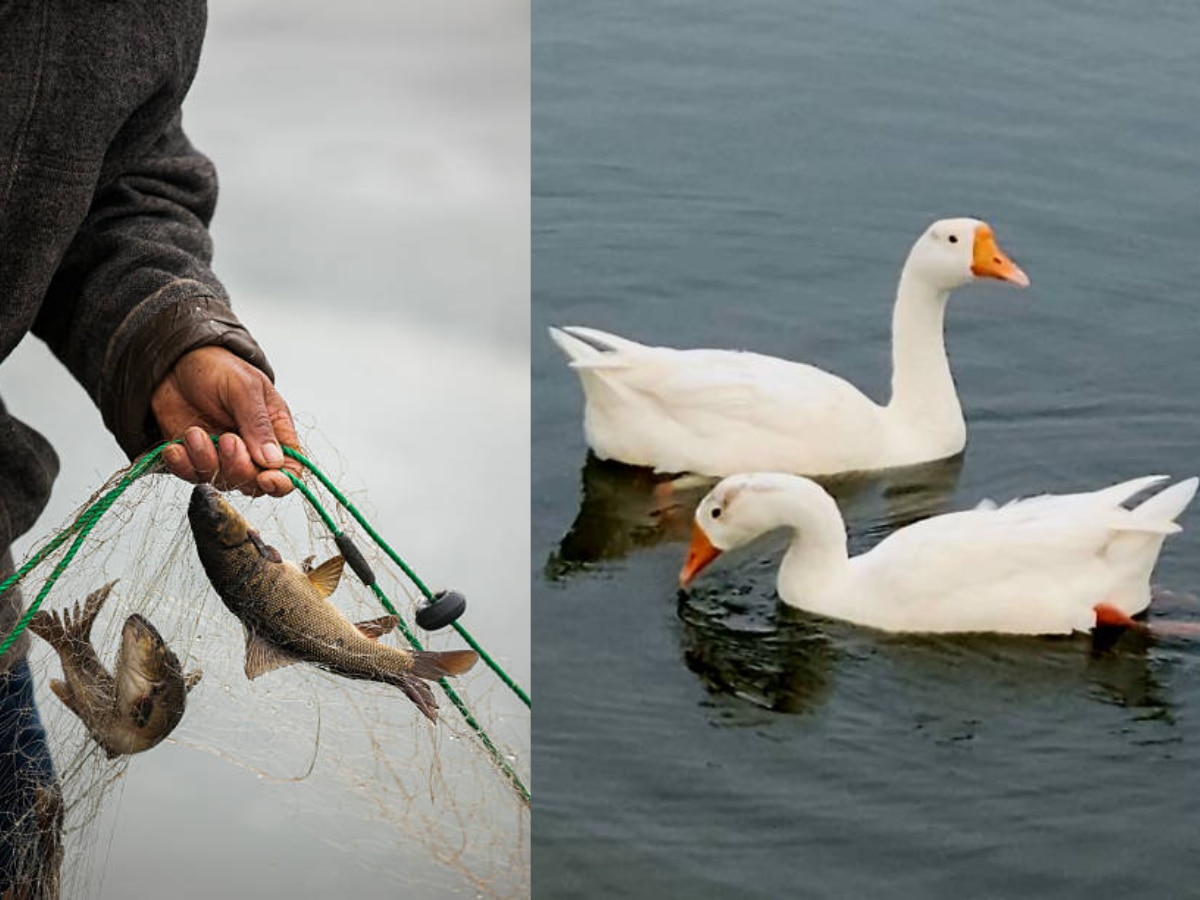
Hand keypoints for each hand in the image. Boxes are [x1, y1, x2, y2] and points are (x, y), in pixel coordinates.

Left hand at [151, 346, 299, 495]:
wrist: (176, 362)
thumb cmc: (218, 368)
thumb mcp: (244, 388)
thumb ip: (258, 425)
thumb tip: (274, 461)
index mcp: (276, 431)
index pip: (290, 469)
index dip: (281, 481)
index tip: (265, 478)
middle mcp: (252, 449)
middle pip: (255, 482)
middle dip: (238, 467)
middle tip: (227, 441)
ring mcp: (223, 456)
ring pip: (223, 481)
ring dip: (206, 462)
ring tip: (195, 433)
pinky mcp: (195, 458)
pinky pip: (191, 475)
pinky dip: (182, 465)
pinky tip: (176, 446)